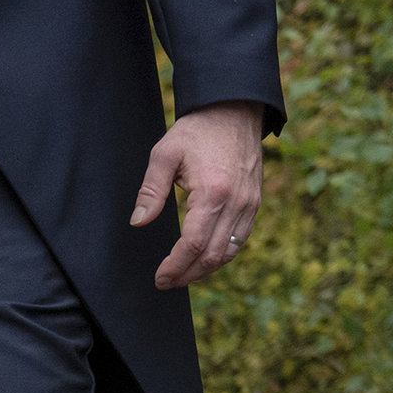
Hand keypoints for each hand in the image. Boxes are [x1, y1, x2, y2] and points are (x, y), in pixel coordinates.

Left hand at [130, 102, 267, 288]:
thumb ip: (150, 191)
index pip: (194, 244)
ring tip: (181, 275)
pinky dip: (221, 256)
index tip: (160, 277)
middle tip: (166, 281)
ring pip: (229, 252)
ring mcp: (249, 204)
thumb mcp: (165, 155)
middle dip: (187, 274)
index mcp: (213, 193)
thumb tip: (138, 222)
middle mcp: (236, 202)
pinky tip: (202, 260)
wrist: (234, 111)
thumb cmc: (197, 132)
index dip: (175, 266)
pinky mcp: (254, 203)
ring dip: (204, 270)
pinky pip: (240, 240)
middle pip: (212, 255)